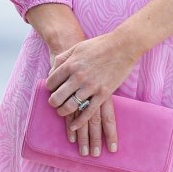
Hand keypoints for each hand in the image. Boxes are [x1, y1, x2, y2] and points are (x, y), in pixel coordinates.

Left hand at [45, 29, 140, 158]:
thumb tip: (52, 72)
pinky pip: (88, 112)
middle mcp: (78, 77)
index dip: (49, 88)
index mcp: (70, 65)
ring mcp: (91, 87)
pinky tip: (73, 126)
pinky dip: (79, 121)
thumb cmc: (99, 45)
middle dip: (53, 102)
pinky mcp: (103, 94)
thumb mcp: (77, 48)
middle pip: (57, 97)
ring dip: (63, 112)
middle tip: (54, 103)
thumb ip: (63, 59)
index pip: (51, 82)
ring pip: (70, 106)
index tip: (52, 90)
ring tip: (62, 111)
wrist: (123, 46)